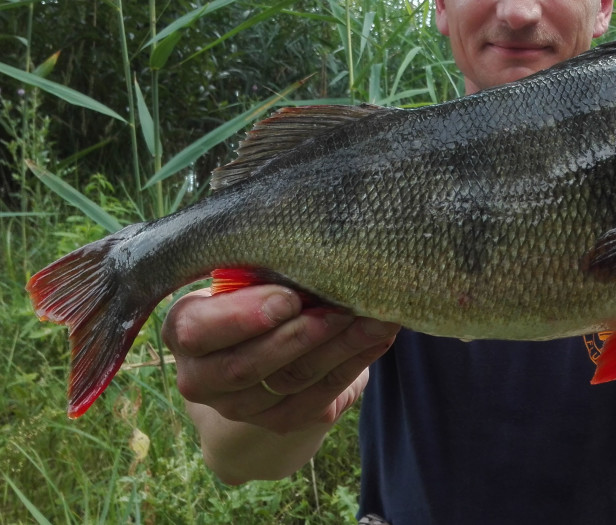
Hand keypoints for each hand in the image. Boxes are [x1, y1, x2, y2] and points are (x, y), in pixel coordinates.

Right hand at [161, 285, 398, 433]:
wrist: (262, 353)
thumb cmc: (254, 294)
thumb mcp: (245, 277)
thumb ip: (260, 270)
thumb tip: (311, 249)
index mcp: (183, 331)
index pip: (199, 331)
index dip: (245, 317)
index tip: (289, 298)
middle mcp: (202, 378)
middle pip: (248, 365)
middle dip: (301, 335)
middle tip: (342, 308)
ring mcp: (241, 407)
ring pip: (292, 380)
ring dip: (340, 346)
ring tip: (375, 317)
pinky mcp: (282, 420)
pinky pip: (321, 394)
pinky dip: (354, 362)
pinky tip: (378, 337)